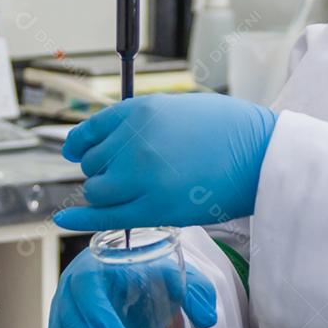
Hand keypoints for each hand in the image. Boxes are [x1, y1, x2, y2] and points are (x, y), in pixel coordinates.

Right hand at [47, 248, 217, 327]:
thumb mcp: (170, 276)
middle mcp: (69, 295)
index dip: (99, 317)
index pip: (87, 291)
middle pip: (71, 325)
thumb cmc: (142, 279)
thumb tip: (206, 317)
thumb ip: (193, 291)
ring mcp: (60, 320)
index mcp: (93, 271)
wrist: (122, 285)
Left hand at [54, 93, 276, 230]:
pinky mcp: (153, 209)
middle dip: (103, 170)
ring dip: (107, 193)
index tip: (74, 151)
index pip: (91, 130)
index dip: (80, 144)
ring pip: (97, 190)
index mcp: (139, 112)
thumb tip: (107, 139)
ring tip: (133, 193)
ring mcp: (141, 177)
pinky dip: (79, 219)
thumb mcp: (178, 108)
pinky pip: (104, 215)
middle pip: (93, 164)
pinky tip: (63, 218)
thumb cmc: (229, 131)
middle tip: (127, 176)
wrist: (264, 156)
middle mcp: (134, 143)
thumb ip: (141, 123)